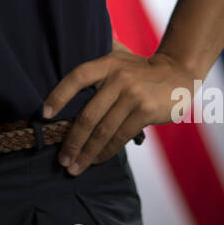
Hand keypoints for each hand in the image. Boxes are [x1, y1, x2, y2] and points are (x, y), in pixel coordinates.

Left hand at [43, 40, 194, 174]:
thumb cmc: (140, 70)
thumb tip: (63, 67)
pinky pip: (120, 137)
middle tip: (61, 159)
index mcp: (107, 63)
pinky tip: (96, 160)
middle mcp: (118, 77)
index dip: (58, 95)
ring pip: (103, 131)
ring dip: (86, 153)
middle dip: (71, 141)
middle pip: (87, 115)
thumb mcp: (119, 57)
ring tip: (74, 167)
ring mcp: (133, 95)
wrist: (178, 73)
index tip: (44, 114)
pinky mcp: (145, 111)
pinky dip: (106, 152)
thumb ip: (97, 63)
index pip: (76, 77)